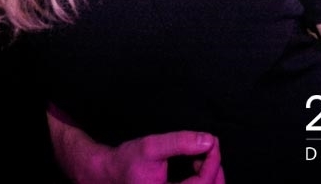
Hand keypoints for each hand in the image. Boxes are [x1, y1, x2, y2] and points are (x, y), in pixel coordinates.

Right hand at [49, 105, 222, 183]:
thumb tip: (208, 140)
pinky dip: (202, 180)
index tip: (212, 141)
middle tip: (212, 148)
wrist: (104, 175)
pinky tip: (198, 164)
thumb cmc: (126, 162)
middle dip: (215, 170)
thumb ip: (180, 143)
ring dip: (210, 175)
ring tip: (204, 154)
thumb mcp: (152, 147)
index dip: (213, 161)